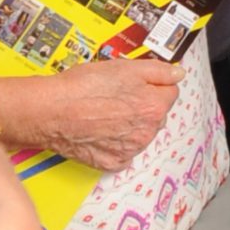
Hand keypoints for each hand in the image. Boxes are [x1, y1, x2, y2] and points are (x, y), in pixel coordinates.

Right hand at [41, 59, 182, 170]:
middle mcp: (146, 132)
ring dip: (130, 124)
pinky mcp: (113, 163)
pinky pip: (124, 151)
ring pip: (140, 133)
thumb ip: (159, 70)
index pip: (170, 92)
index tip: (139, 83)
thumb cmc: (83, 88)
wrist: (51, 112)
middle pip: (156, 114)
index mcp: (154, 107)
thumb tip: (178, 74)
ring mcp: (130, 150)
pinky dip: (116, 142)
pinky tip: (101, 129)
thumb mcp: (126, 67)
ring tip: (105, 112)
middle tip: (118, 95)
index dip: (154, 84)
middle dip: (144, 104)